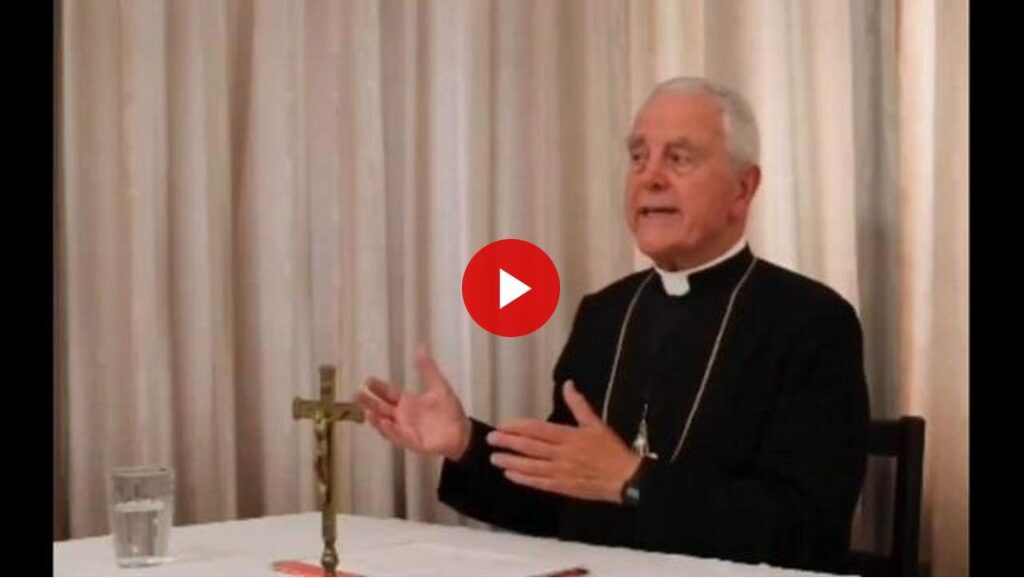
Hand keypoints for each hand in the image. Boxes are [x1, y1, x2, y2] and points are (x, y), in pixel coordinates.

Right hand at [357, 344, 471, 460]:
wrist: (462, 432)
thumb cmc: (449, 410)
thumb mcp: (439, 386)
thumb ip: (428, 369)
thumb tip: (420, 347)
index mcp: (407, 403)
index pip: (388, 394)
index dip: (378, 388)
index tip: (367, 381)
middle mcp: (403, 417)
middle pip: (381, 409)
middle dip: (368, 403)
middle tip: (355, 395)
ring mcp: (406, 430)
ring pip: (386, 425)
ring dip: (376, 419)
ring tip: (367, 412)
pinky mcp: (413, 442)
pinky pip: (400, 437)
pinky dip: (392, 431)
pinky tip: (385, 424)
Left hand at [487, 380, 641, 502]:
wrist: (625, 479)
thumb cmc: (611, 450)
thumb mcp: (596, 424)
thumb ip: (579, 405)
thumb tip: (568, 385)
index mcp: (569, 436)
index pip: (537, 430)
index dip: (518, 427)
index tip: (502, 425)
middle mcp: (561, 454)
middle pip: (530, 447)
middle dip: (508, 443)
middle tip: (491, 440)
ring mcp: (560, 472)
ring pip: (531, 466)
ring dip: (511, 462)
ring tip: (494, 458)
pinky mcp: (562, 487)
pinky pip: (539, 483)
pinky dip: (523, 479)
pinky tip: (510, 475)